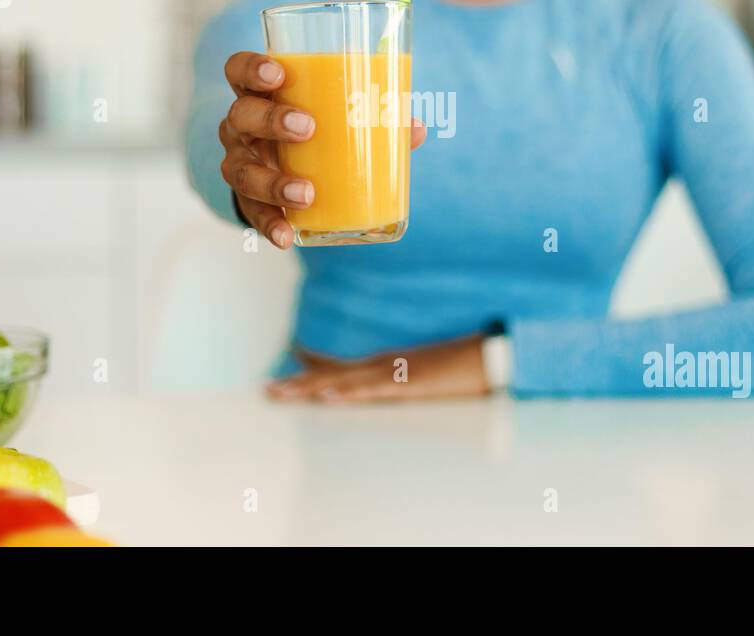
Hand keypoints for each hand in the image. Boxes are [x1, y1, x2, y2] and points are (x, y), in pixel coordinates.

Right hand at [219, 51, 426, 249]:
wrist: (284, 172)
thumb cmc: (314, 132)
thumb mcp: (335, 118)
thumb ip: (373, 118)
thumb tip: (414, 128)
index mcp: (260, 95)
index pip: (239, 70)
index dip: (252, 68)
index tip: (279, 74)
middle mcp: (241, 127)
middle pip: (241, 116)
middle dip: (270, 120)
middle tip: (306, 128)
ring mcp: (240, 163)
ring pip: (241, 170)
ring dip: (273, 182)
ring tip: (306, 193)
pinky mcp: (248, 199)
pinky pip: (251, 212)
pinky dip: (269, 224)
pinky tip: (285, 236)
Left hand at [265, 336, 489, 402]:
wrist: (488, 356)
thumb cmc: (458, 367)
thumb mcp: (422, 375)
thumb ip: (396, 378)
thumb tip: (376, 385)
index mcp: (384, 364)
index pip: (338, 365)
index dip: (309, 364)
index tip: (281, 362)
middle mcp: (382, 365)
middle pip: (332, 375)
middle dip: (298, 383)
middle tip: (266, 391)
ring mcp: (393, 373)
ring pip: (344, 382)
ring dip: (312, 388)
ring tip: (284, 393)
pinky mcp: (408, 384)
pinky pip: (374, 390)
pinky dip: (350, 393)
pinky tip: (329, 397)